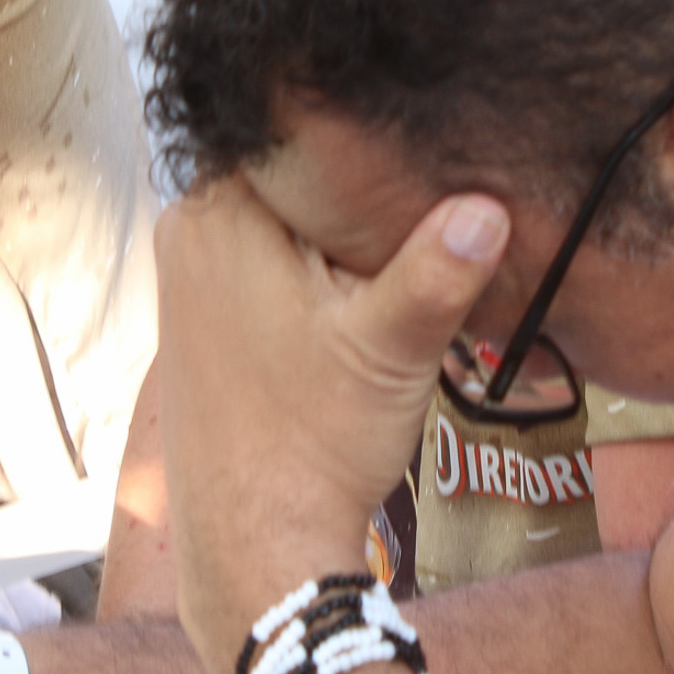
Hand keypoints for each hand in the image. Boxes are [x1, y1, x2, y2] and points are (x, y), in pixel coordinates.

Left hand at [152, 179, 509, 670]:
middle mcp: (187, 232)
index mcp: (219, 212)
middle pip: (290, 176)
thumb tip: (487, 208)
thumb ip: (439, 270)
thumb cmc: (315, 445)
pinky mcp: (200, 320)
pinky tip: (350, 310)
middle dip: (351, 196)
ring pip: (280, 223)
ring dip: (334, 240)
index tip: (415, 163)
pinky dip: (308, 275)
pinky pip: (262, 263)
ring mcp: (187, 278)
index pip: (295, 128)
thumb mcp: (393, 348)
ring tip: (387, 271)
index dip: (360, 142)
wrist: (257, 544)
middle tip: (418, 221)